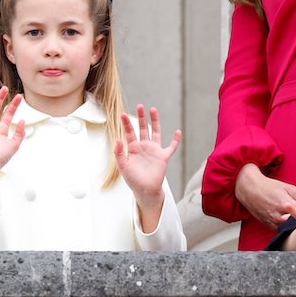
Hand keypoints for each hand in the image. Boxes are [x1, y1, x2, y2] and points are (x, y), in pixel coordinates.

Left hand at [114, 105, 178, 232]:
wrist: (145, 190)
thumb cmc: (133, 179)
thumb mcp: (123, 166)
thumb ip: (119, 153)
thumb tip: (117, 140)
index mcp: (133, 148)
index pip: (129, 132)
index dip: (126, 123)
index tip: (123, 114)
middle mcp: (144, 147)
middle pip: (143, 128)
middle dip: (141, 117)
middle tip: (140, 106)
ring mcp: (154, 151)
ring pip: (156, 132)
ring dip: (155, 122)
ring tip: (153, 110)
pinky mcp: (163, 157)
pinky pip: (171, 147)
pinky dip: (175, 140)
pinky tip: (177, 132)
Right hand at [235, 163, 295, 228]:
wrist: (249, 189)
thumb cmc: (269, 186)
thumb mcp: (288, 187)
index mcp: (285, 204)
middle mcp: (279, 215)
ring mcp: (273, 222)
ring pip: (290, 229)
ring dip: (295, 226)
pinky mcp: (269, 226)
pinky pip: (281, 230)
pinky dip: (286, 227)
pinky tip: (290, 224)